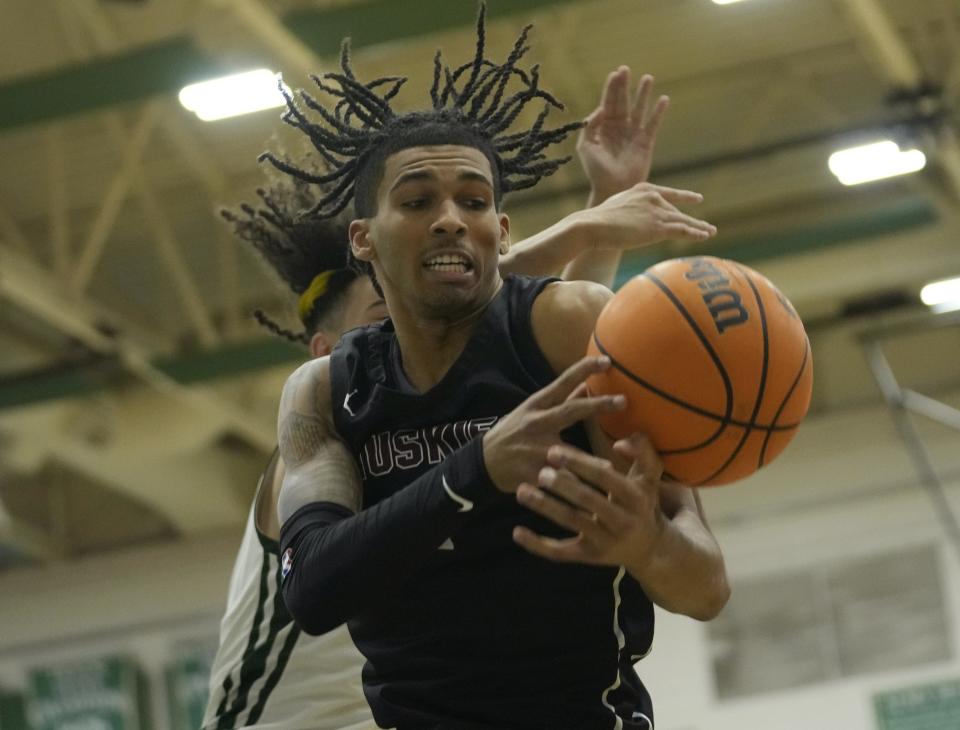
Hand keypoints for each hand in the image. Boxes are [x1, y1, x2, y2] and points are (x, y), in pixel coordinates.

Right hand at [482, 356, 625, 493]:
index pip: (563, 382)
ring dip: (588, 462)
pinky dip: (571, 490)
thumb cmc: (513, 433)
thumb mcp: (531, 412)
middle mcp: (536, 423)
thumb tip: (585, 384)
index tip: (607, 360)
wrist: (481, 462)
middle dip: (598, 405)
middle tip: (623, 401)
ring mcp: (533, 449)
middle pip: (571, 411)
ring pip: (566, 455)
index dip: (584, 370)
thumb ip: (559, 401)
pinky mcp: (530, 473)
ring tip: (608, 468)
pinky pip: (556, 482)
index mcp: (537, 405)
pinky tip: (587, 501)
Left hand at [512, 433, 668, 568]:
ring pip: (571, 523)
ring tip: (521, 491)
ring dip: (544, 507)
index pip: (604, 476)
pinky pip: (560, 552)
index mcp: (635, 497)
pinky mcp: (589, 557)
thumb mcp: (650, 477)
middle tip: (539, 472)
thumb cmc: (643, 503)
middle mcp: (621, 521)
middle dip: (561, 485)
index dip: (579, 463)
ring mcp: (604, 541)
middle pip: (586, 500)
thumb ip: (642, 452)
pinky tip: (517, 532)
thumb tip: (619, 443)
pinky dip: (537, 545)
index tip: (554, 450)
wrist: (650, 547)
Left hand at [577, 67, 667, 201]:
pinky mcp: (646, 142)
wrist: (612, 188)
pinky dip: (658, 112)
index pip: (608, 103)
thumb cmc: (596, 171)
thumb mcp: (586, 147)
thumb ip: (590, 127)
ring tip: (647, 77)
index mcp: (604, 127)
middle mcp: (619, 127)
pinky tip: (663, 99)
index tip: (615, 73)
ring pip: (639, 109)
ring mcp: (633, 134)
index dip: (611, 88)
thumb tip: (600, 109)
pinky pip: (653, 124)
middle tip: (626, 68)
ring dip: (643, 94)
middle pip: (623, 101)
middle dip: (624, 85)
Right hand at [581, 181, 716, 249]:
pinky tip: (706, 236)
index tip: (698, 199)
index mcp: (642, 190)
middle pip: (676, 211)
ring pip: (684, 221)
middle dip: (691, 220)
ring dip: (699, 227)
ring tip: (710, 232)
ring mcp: (657, 212)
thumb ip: (626, 213)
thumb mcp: (614, 210)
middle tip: (706, 227)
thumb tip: (625, 224)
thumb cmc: (596, 222)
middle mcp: (653, 198)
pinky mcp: (659, 227)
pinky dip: (696, 233)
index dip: (685, 196)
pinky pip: (683, 230)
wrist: (592, 226)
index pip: (668, 194)